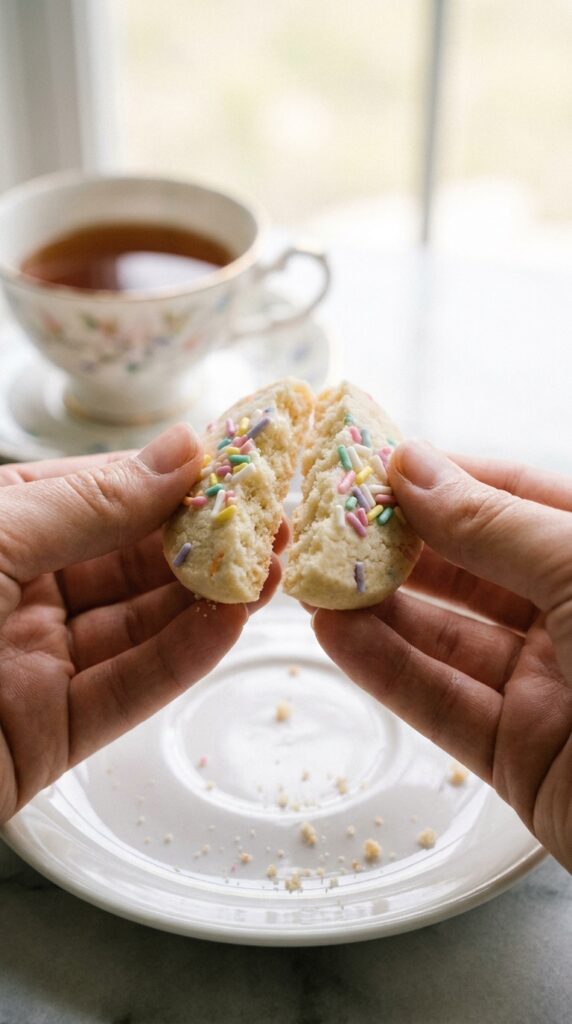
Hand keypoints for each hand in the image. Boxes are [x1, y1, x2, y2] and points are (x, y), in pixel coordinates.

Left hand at [0, 425, 284, 823]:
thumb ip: (91, 500)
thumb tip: (183, 449)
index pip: (101, 494)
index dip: (170, 479)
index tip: (240, 464)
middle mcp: (16, 592)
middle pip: (128, 561)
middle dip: (202, 540)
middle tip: (274, 520)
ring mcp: (32, 664)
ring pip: (138, 625)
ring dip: (208, 597)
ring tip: (272, 567)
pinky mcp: (46, 735)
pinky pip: (128, 690)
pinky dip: (183, 659)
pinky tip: (232, 624)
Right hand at [313, 442, 571, 871]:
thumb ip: (491, 522)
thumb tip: (410, 465)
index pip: (515, 499)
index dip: (445, 478)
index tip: (372, 465)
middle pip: (474, 569)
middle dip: (400, 546)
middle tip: (327, 525)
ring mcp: (553, 688)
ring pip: (450, 639)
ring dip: (379, 610)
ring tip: (314, 580)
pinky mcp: (523, 757)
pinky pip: (444, 705)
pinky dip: (387, 672)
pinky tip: (336, 638)